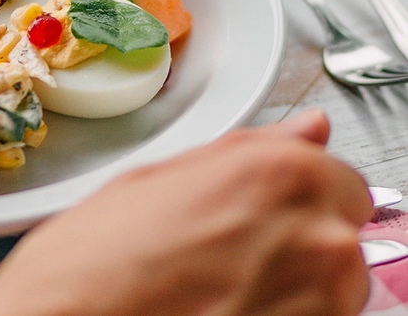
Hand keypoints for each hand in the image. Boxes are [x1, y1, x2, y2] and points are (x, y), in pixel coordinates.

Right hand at [0, 108, 373, 315]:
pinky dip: (279, 313)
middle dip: (292, 234)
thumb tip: (304, 131)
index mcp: (278, 175)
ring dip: (291, 281)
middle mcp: (314, 237)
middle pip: (338, 228)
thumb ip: (245, 152)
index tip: (260, 209)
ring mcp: (319, 303)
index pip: (336, 176)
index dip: (290, 192)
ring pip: (333, 281)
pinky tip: (221, 308)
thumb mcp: (157, 181)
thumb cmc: (90, 267)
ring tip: (216, 285)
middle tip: (223, 251)